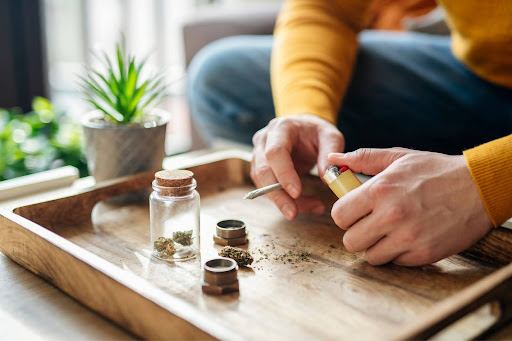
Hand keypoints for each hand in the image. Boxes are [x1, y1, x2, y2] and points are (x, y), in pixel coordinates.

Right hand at [251, 114, 343, 219]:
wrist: (304, 128)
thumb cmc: (316, 132)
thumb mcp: (330, 136)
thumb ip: (330, 153)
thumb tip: (326, 178)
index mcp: (280, 128)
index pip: (275, 153)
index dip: (284, 174)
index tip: (297, 193)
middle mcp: (264, 140)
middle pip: (262, 171)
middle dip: (278, 195)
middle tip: (293, 213)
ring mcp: (258, 155)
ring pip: (263, 184)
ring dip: (283, 201)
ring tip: (313, 206)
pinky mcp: (260, 169)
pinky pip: (267, 189)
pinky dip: (285, 200)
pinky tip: (304, 204)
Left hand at [328, 148, 492, 265]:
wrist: (479, 188)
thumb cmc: (435, 170)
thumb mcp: (398, 157)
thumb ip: (362, 159)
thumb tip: (332, 158)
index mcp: (380, 190)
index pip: (339, 215)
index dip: (344, 215)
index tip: (354, 212)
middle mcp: (392, 216)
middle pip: (350, 241)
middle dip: (357, 233)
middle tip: (370, 224)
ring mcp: (408, 238)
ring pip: (371, 257)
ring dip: (376, 246)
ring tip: (389, 232)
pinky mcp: (424, 254)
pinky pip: (396, 263)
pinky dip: (398, 254)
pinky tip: (409, 237)